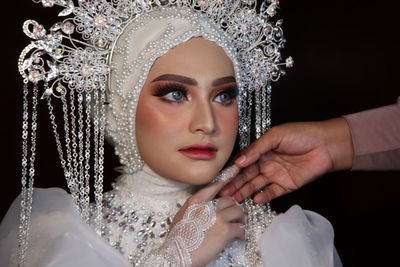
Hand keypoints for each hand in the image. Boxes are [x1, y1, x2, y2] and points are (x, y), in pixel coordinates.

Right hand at [169, 177, 245, 266]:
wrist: (177, 254)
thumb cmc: (177, 239)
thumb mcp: (181, 216)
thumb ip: (193, 208)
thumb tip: (202, 209)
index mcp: (195, 201)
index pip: (213, 187)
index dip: (223, 184)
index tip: (229, 181)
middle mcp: (208, 206)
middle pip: (229, 200)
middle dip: (233, 207)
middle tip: (235, 215)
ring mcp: (218, 217)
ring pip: (238, 211)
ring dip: (240, 219)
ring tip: (238, 225)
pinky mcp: (225, 230)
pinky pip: (241, 228)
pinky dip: (241, 233)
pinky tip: (238, 237)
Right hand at [219, 118, 353, 203]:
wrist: (326, 145)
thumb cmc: (301, 134)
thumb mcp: (275, 136)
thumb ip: (256, 149)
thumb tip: (240, 161)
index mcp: (262, 150)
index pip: (243, 162)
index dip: (232, 170)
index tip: (221, 177)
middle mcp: (266, 163)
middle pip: (246, 176)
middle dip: (234, 184)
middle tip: (221, 193)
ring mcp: (276, 175)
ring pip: (256, 185)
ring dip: (244, 192)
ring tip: (233, 198)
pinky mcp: (286, 185)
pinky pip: (271, 192)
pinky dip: (263, 196)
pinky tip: (254, 199)